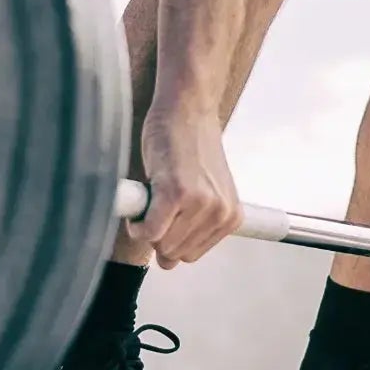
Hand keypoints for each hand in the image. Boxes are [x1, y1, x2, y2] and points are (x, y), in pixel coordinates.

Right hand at [130, 107, 243, 268]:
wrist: (187, 108)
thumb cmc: (190, 144)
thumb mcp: (204, 190)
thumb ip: (192, 224)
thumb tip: (168, 262)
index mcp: (231, 215)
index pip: (192, 254)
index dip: (172, 238)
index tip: (167, 218)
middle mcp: (221, 212)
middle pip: (176, 254)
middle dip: (159, 234)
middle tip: (156, 205)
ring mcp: (201, 204)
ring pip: (162, 246)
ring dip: (147, 228)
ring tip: (152, 198)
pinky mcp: (177, 193)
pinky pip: (150, 232)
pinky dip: (138, 226)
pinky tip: (139, 206)